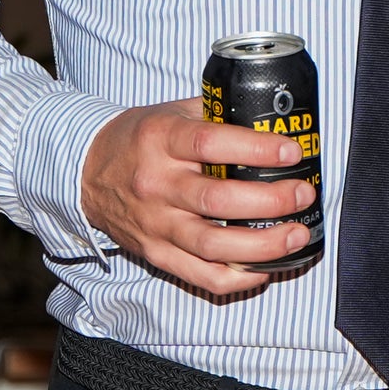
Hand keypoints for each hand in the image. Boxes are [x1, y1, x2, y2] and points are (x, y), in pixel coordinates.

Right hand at [80, 99, 317, 296]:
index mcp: (161, 140)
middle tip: (302, 195)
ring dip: (263, 245)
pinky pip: (202, 276)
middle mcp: (157, 184)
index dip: (256, 149)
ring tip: (296, 235)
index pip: (211, 144)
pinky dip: (239, 277)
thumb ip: (215, 114)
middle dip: (271, 201)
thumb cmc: (138, 140)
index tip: (290, 151)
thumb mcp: (171, 112)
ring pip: (214, 245)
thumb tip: (271, 118)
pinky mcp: (156, 254)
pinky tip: (266, 266)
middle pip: (219, 201)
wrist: (86, 173)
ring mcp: (156, 224)